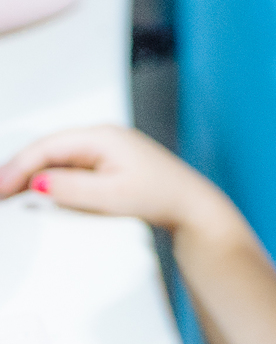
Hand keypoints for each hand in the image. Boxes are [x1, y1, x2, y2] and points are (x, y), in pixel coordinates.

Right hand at [0, 125, 225, 231]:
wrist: (190, 207)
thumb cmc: (161, 196)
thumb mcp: (111, 196)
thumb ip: (72, 189)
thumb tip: (37, 182)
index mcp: (103, 137)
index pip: (47, 146)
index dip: (17, 166)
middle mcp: (102, 138)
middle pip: (48, 150)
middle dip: (19, 170)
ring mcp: (105, 151)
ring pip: (57, 160)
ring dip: (34, 176)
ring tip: (9, 196)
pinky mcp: (107, 165)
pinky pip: (70, 169)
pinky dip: (52, 181)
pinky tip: (39, 196)